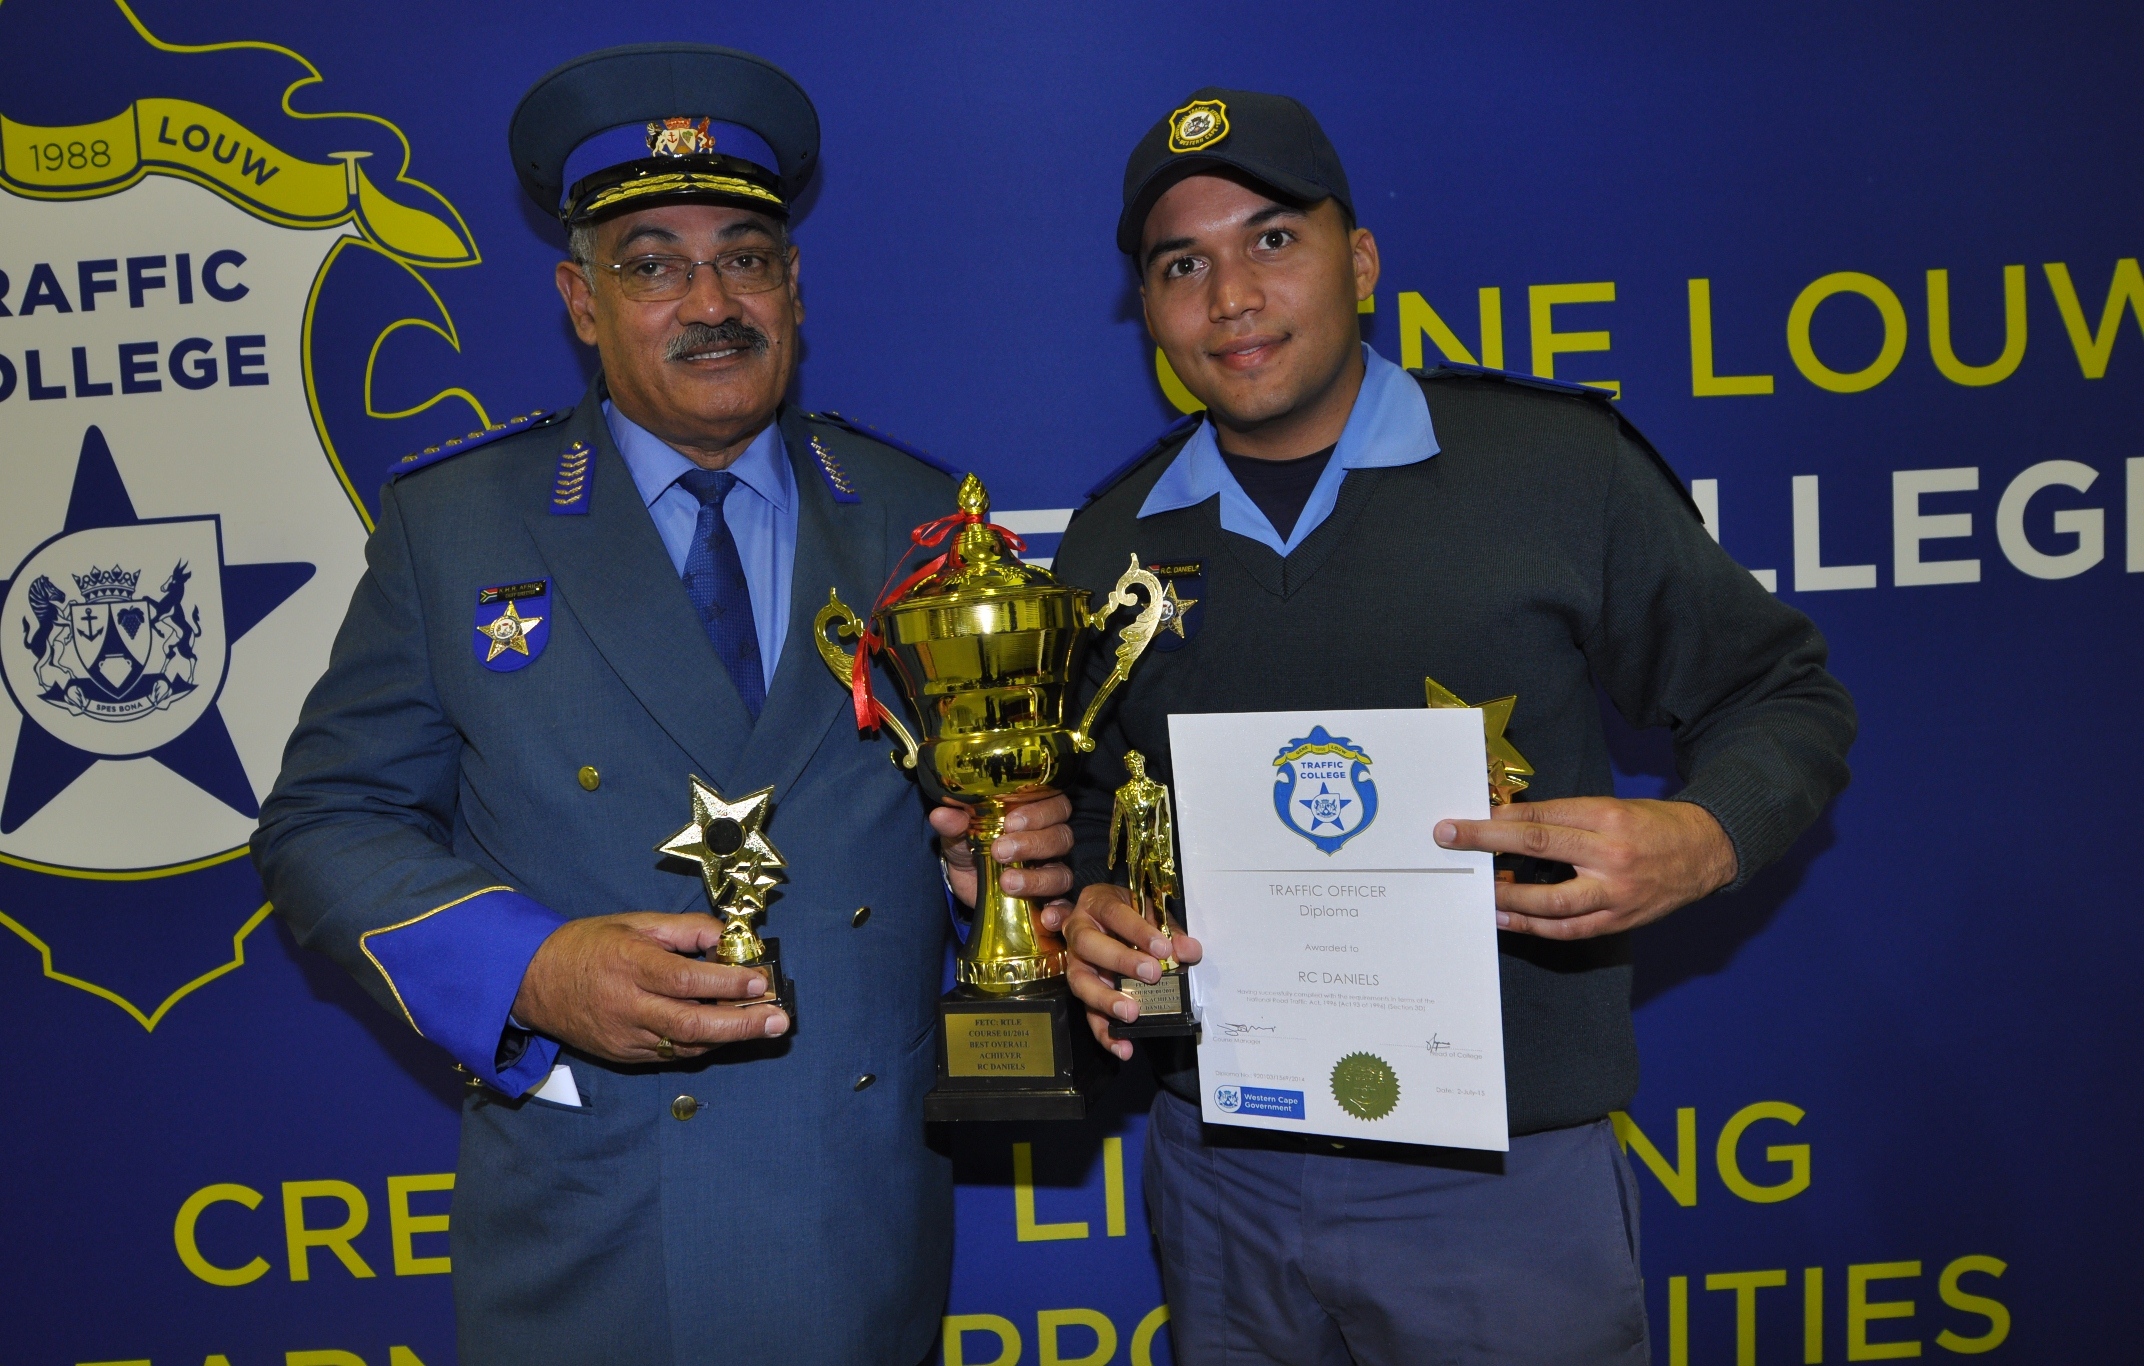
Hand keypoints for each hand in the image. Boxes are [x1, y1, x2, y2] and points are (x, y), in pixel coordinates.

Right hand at [511, 912, 789, 1063]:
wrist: (533, 981)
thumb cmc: (589, 945)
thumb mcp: (635, 923)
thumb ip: (685, 930)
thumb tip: (728, 939)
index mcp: (630, 965)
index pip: (686, 980)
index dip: (726, 983)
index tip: (760, 980)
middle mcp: (627, 1006)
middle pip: (692, 1024)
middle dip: (742, 1025)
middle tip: (778, 1020)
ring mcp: (625, 1036)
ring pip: (687, 1045)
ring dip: (729, 1036)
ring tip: (762, 1024)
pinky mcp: (624, 1055)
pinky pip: (672, 1053)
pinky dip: (703, 1043)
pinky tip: (725, 1031)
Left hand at [929, 793, 1074, 906]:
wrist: (964, 882)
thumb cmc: (970, 847)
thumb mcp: (959, 834)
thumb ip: (954, 823)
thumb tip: (942, 815)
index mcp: (1036, 815)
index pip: (1055, 805)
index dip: (1039, 812)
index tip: (1010, 822)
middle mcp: (1050, 842)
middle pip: (1061, 837)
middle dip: (1032, 843)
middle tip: (1000, 851)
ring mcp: (1052, 872)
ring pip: (1061, 873)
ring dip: (1037, 878)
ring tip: (1006, 882)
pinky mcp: (1048, 901)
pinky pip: (1065, 906)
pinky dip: (1060, 911)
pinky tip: (1047, 917)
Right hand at [1050, 883, 1202, 1061]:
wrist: (1110, 918)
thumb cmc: (1133, 914)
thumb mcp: (1153, 914)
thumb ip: (1170, 932)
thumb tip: (1189, 950)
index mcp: (1097, 904)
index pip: (1114, 914)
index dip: (1137, 930)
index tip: (1162, 948)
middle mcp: (1078, 931)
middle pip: (1089, 945)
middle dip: (1120, 960)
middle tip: (1152, 974)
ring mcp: (1076, 963)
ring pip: (1080, 982)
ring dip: (1105, 1000)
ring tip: (1132, 1014)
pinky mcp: (1083, 990)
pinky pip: (1089, 1013)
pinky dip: (1105, 1033)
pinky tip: (1123, 1047)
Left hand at [1433, 797, 1736, 939]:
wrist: (1705, 851)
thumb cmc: (1650, 825)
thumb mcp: (1611, 808)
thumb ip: (1564, 817)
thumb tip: (1509, 822)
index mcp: (1607, 816)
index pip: (1541, 816)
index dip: (1498, 817)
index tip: (1465, 818)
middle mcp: (1611, 853)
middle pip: (1539, 846)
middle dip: (1488, 842)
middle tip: (1451, 838)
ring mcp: (1616, 892)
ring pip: (1552, 900)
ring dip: (1507, 898)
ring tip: (1478, 892)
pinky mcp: (1619, 920)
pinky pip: (1569, 929)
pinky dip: (1534, 926)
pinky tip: (1507, 918)